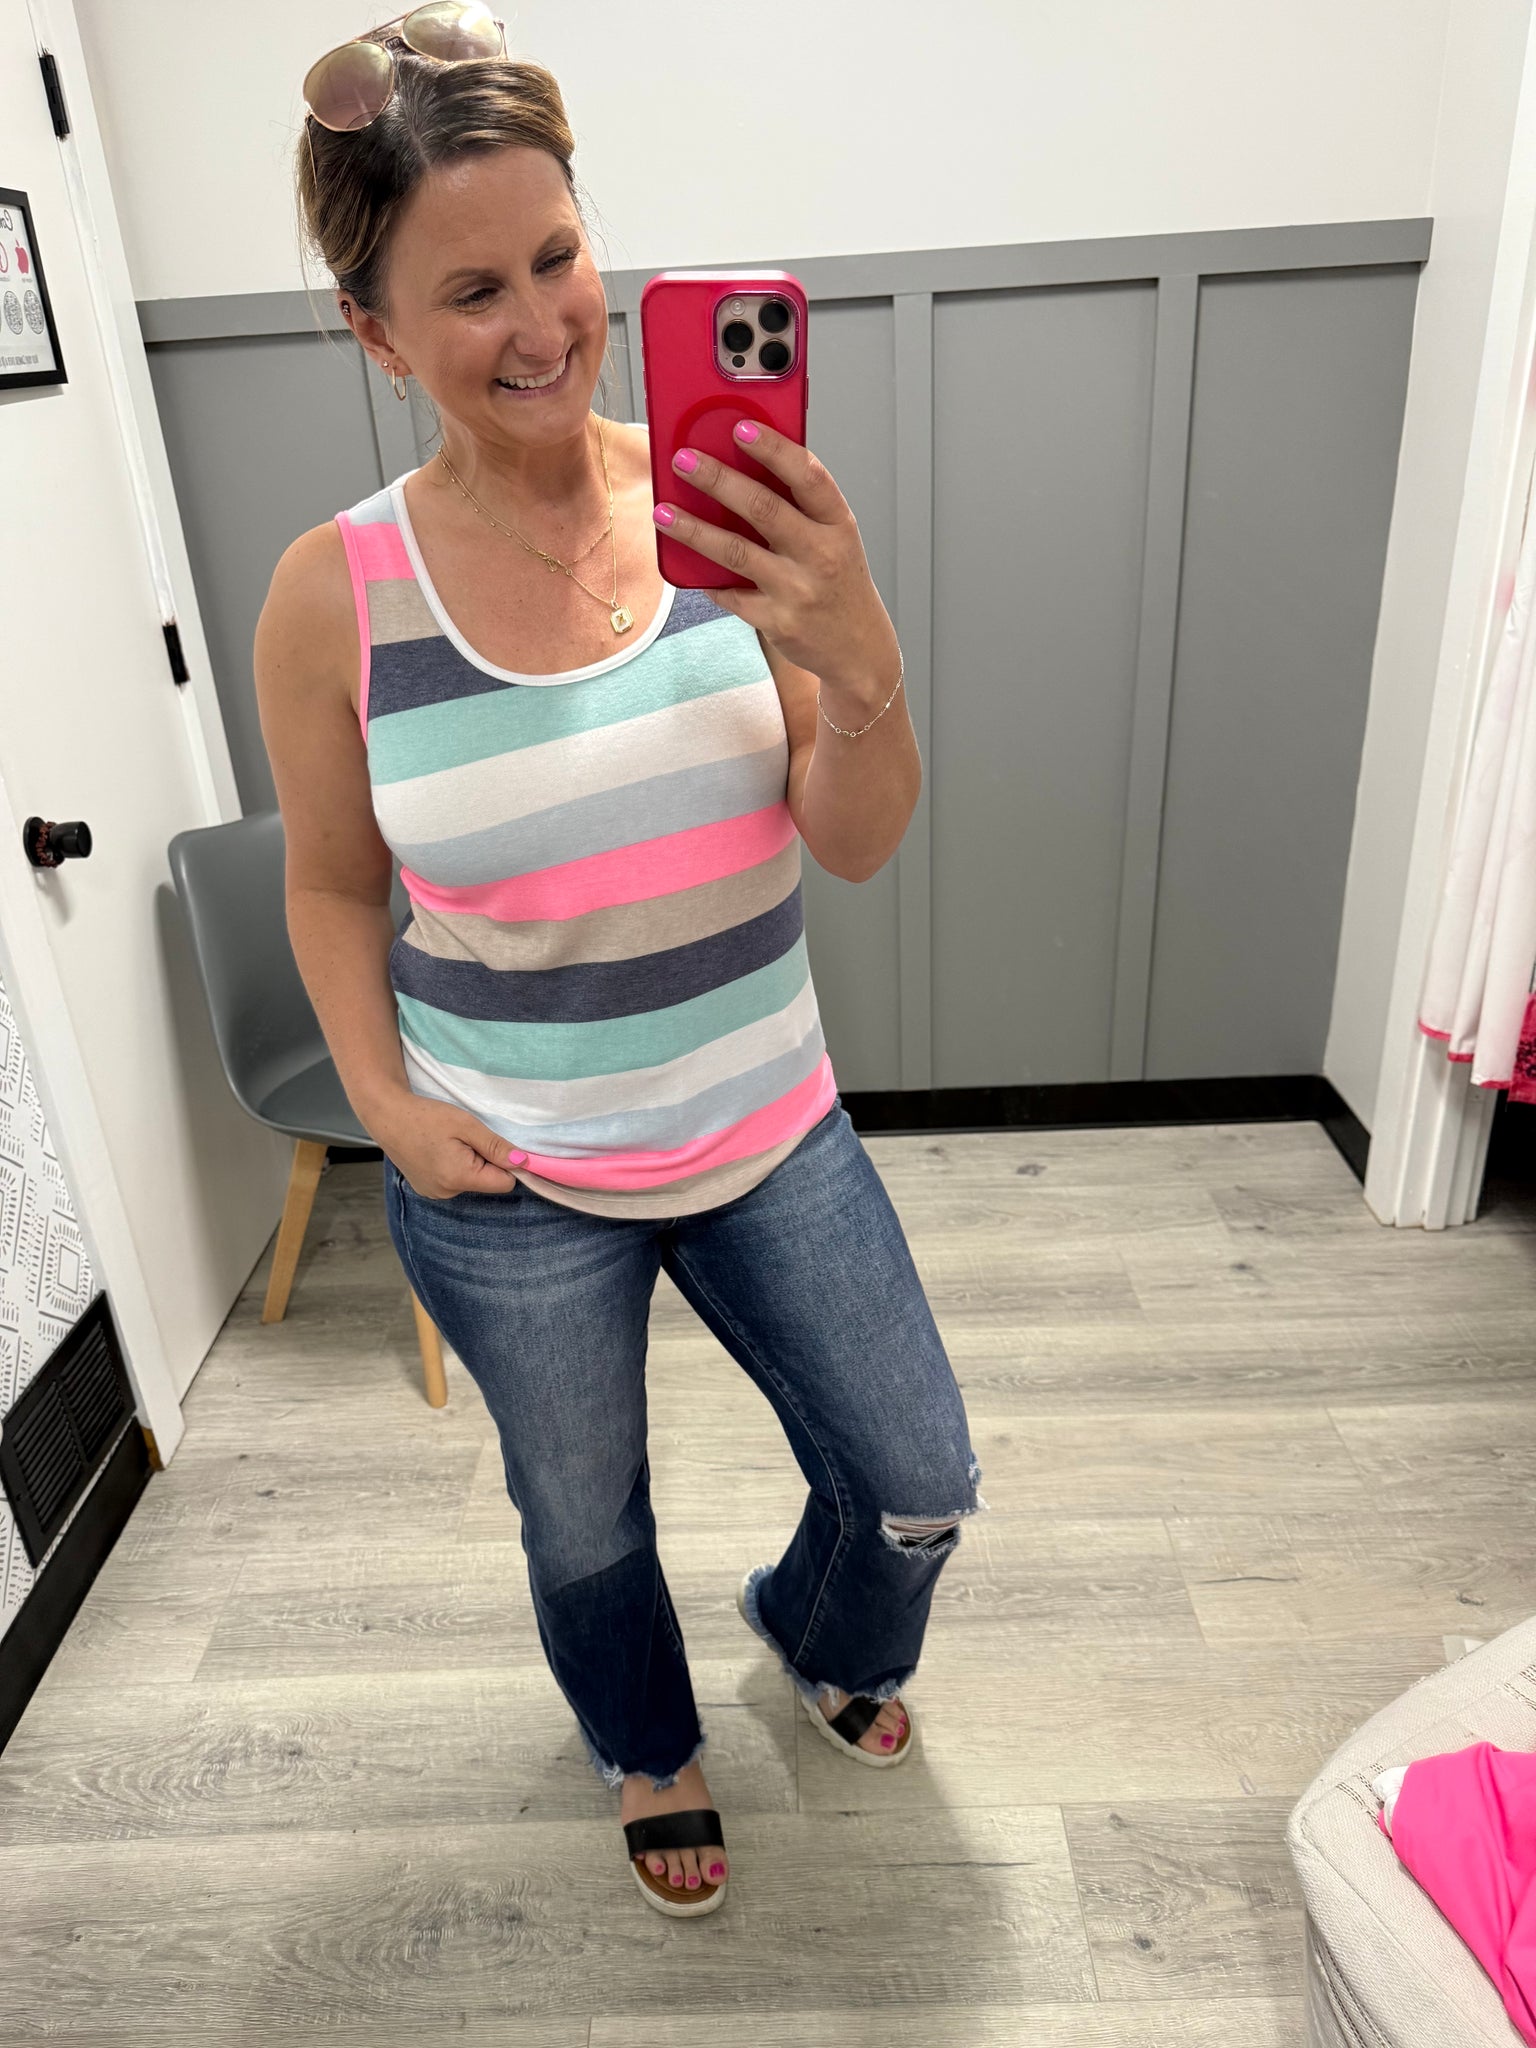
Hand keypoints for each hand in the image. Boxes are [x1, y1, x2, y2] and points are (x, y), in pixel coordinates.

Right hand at [369, 1089, 523, 1199]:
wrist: (387, 1115)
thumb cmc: (426, 1116)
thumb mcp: (467, 1125)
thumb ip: (496, 1146)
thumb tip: (523, 1162)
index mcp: (460, 1178)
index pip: (504, 1183)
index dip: (507, 1164)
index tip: (496, 1145)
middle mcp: (447, 1192)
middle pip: (487, 1182)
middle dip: (485, 1162)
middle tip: (465, 1138)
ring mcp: (434, 1193)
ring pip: (471, 1182)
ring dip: (469, 1164)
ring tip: (448, 1143)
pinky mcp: (426, 1189)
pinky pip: (454, 1182)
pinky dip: (454, 1167)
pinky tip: (438, 1150)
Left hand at [654, 421, 900, 699]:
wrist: (859, 649)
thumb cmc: (839, 582)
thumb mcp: (836, 539)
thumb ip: (800, 508)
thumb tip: (742, 467)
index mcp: (839, 524)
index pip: (808, 476)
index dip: (774, 449)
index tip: (741, 427)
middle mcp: (821, 555)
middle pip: (763, 508)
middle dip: (718, 480)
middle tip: (683, 460)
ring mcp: (799, 591)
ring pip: (736, 552)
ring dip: (694, 530)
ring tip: (663, 512)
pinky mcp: (778, 622)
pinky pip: (731, 594)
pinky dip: (706, 579)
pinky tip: (685, 564)